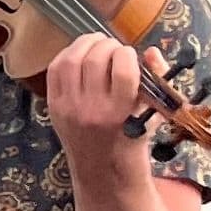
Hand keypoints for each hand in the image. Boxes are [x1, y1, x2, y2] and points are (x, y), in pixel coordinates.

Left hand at [43, 31, 146, 161]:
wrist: (102, 167)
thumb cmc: (133, 136)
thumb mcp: (153, 111)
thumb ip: (157, 78)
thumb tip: (150, 51)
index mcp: (121, 112)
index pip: (123, 69)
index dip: (127, 53)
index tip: (130, 55)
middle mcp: (92, 109)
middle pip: (95, 60)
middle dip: (107, 45)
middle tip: (114, 47)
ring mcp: (69, 107)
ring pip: (71, 61)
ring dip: (85, 44)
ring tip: (97, 43)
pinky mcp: (53, 105)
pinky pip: (54, 70)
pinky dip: (66, 55)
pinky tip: (79, 53)